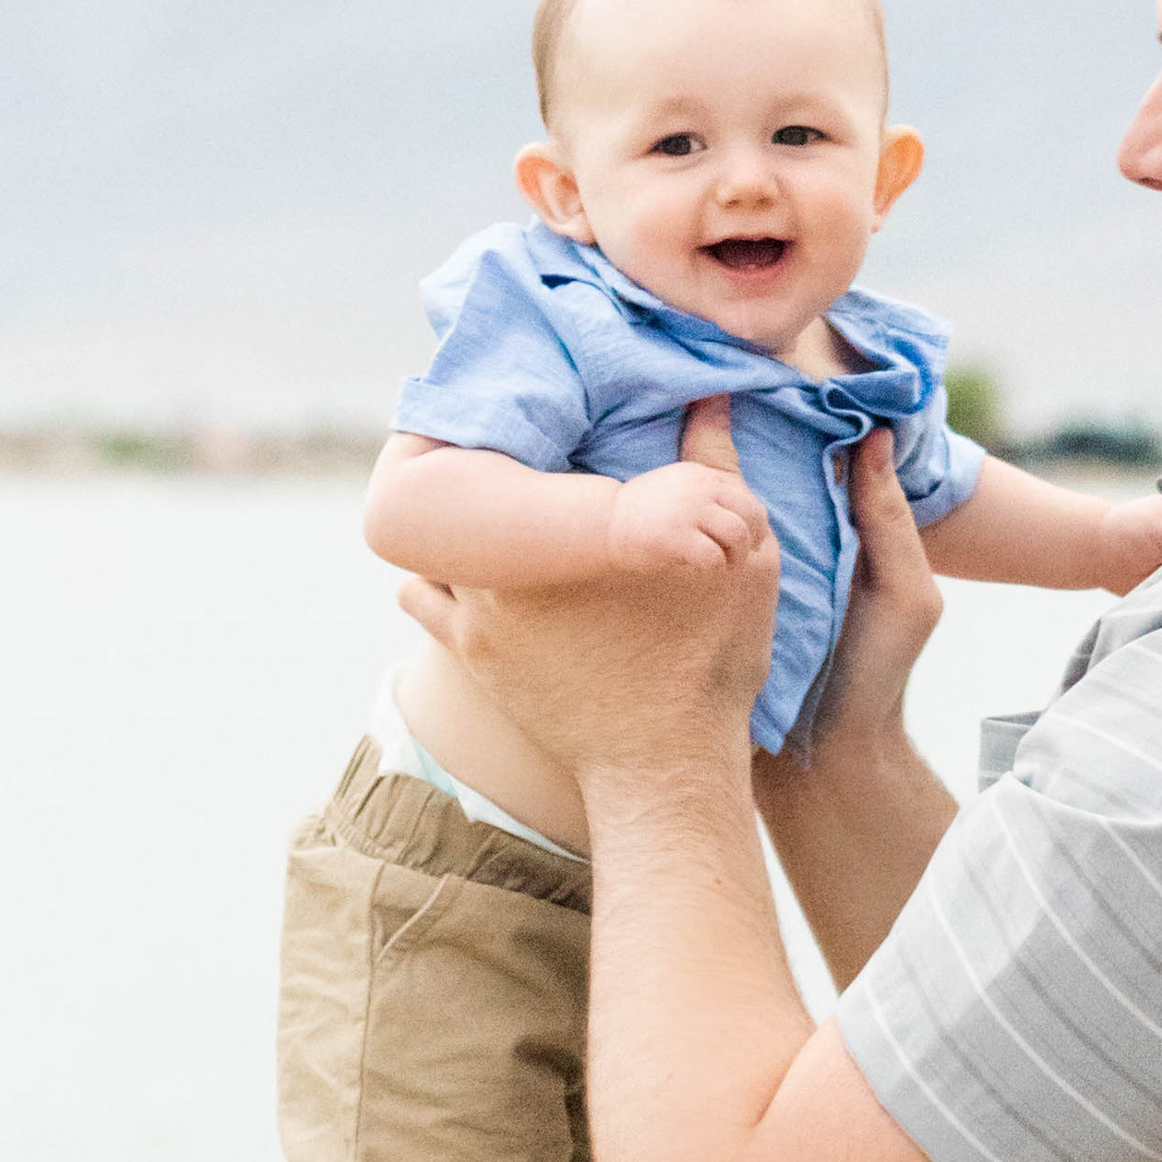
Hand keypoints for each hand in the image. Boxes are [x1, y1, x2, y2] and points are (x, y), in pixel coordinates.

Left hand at [400, 433, 780, 780]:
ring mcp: (481, 613)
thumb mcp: (741, 557)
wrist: (666, 762)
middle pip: (463, 482)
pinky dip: (434, 570)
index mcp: (576, 527)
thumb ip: (715, 472)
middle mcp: (510, 563)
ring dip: (453, 517)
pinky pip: (421, 593)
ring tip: (479, 501)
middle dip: (479, 461)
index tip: (524, 411)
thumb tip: (709, 400)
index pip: (511, 444)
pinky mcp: (471, 656)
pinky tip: (464, 561)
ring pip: (434, 536)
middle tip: (503, 447)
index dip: (510, 419)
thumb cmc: (710, 658)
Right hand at [605, 447, 772, 580]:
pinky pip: (714, 557)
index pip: (744, 495)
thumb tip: (742, 515)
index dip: (754, 519)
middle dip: (754, 537)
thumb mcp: (677, 487)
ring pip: (738, 534)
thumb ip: (706, 493)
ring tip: (725, 566)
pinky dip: (716, 568)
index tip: (752, 538)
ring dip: (737, 556)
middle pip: (750, 512)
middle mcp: (699, 488)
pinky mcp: (676, 537)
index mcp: (701, 474)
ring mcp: (689, 511)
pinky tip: (704, 572)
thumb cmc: (642, 512)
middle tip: (745, 555)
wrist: (604, 522)